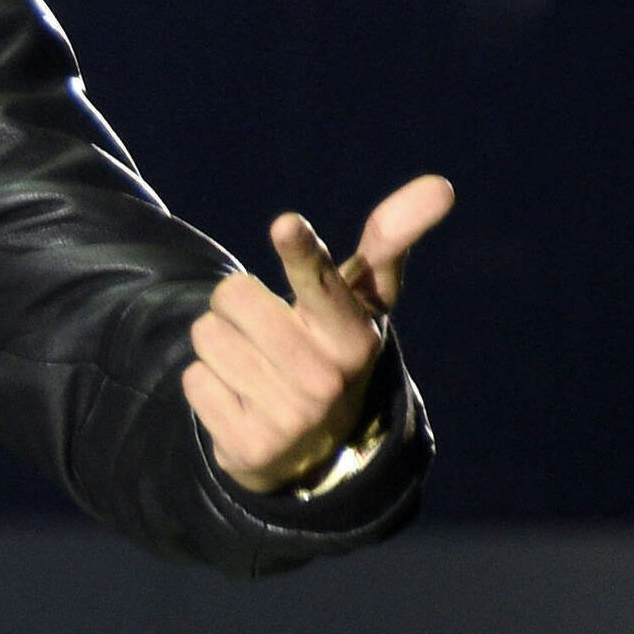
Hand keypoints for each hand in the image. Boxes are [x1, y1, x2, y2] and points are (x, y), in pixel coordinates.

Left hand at [183, 174, 454, 494]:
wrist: (315, 449)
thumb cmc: (335, 344)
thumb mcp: (366, 299)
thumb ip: (390, 240)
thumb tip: (441, 184)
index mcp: (356, 337)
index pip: (321, 284)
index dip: (302, 252)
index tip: (286, 224)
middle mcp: (326, 379)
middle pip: (233, 295)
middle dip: (239, 307)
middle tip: (269, 334)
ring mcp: (289, 417)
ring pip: (206, 335)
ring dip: (220, 345)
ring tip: (257, 367)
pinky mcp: (248, 446)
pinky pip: (193, 379)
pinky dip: (208, 384)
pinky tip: (242, 401)